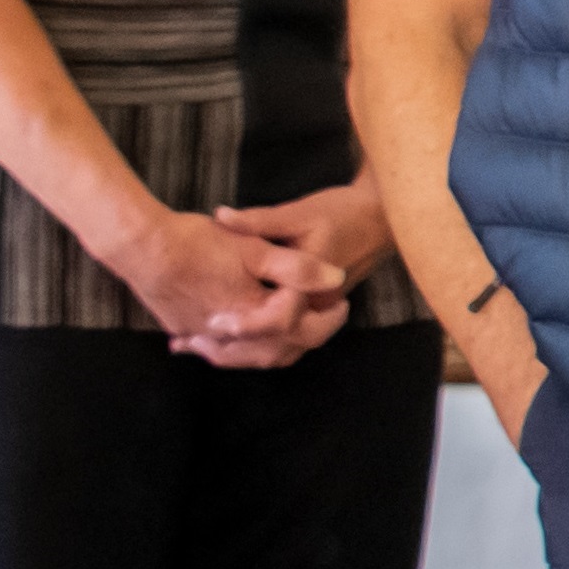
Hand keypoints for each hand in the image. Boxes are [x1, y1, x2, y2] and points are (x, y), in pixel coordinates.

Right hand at [99, 206, 319, 362]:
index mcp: (252, 315)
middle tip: (324, 320)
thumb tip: (336, 278)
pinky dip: (234, 344)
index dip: (326, 317)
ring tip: (290, 331)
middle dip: (304, 338)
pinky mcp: (181, 328)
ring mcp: (200, 335)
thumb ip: (296, 267)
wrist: (139, 246)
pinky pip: (215, 347)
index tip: (341, 303)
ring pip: (244, 354)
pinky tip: (239, 333)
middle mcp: (227, 335)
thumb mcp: (254, 247)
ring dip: (270, 347)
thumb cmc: (195, 242)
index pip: (300, 329)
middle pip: (275, 351)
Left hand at [193, 182, 382, 368]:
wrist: (377, 218)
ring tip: (196, 346)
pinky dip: (252, 348)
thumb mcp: (298, 213)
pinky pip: (283, 345)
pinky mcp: (312, 316)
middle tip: (191, 343)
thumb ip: (258, 221)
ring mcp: (317, 317)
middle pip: (275, 349)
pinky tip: (222, 340)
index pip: (280, 320)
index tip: (212, 320)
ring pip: (279, 354)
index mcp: (314, 289)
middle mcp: (318, 311)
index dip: (245, 324)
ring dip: (240, 356)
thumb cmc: (341, 213)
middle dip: (232, 352)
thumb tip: (221, 217)